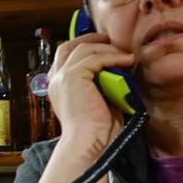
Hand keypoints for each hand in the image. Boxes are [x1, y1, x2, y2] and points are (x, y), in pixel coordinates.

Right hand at [48, 32, 134, 149]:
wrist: (87, 142)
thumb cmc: (95, 130)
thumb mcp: (97, 101)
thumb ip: (100, 84)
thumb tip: (117, 70)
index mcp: (57, 86)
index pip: (65, 56)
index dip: (83, 47)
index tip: (104, 46)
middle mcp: (55, 79)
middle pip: (69, 46)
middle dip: (91, 39)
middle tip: (112, 40)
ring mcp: (62, 76)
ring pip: (84, 49)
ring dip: (107, 49)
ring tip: (126, 55)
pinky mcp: (73, 76)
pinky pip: (95, 58)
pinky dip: (113, 56)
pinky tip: (127, 61)